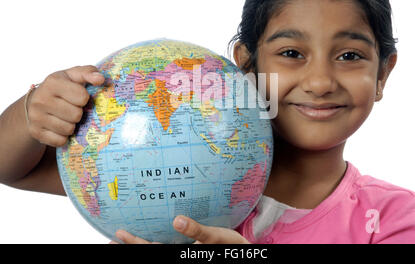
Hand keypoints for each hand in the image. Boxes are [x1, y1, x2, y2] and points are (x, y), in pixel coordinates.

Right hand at [26, 65, 104, 146]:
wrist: (36, 101)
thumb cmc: (62, 87)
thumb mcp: (74, 75)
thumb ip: (89, 73)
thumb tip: (101, 79)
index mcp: (52, 83)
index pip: (82, 97)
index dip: (84, 98)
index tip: (78, 96)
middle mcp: (40, 100)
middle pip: (76, 115)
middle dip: (78, 113)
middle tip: (72, 108)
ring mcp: (35, 117)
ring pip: (68, 129)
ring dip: (72, 125)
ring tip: (66, 117)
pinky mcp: (35, 132)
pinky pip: (60, 141)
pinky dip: (63, 136)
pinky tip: (59, 127)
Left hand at [111, 215, 249, 243]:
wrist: (243, 254)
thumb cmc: (230, 247)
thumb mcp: (216, 238)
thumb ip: (197, 231)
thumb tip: (177, 221)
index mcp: (181, 256)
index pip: (151, 251)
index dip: (133, 243)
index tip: (119, 233)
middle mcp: (178, 256)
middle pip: (148, 253)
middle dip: (129, 247)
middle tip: (110, 240)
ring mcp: (181, 253)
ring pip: (156, 250)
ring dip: (139, 245)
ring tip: (122, 239)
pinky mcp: (187, 251)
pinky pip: (166, 246)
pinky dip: (154, 241)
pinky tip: (152, 234)